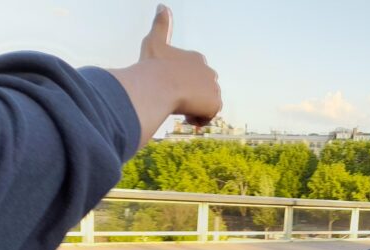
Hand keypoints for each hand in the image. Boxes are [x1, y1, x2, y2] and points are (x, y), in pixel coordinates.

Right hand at [140, 5, 220, 125]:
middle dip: (189, 98)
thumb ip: (161, 25)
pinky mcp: (216, 104)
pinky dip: (198, 119)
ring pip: (204, 105)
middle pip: (200, 92)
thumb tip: (162, 6)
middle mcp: (210, 72)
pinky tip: (186, 116)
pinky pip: (208, 116)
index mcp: (197, 59)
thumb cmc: (153, 66)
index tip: (169, 87)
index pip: (193, 78)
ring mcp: (214, 88)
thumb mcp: (154, 41)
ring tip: (179, 108)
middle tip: (172, 99)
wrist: (158, 87)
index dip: (180, 85)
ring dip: (193, 109)